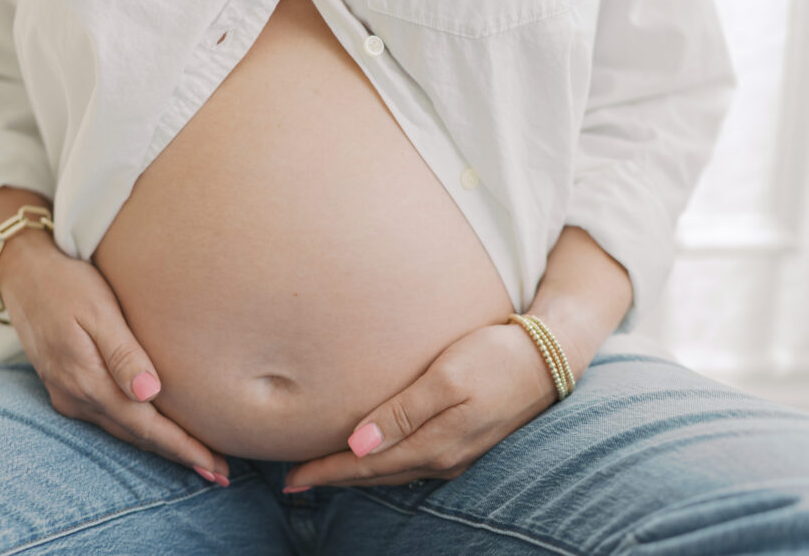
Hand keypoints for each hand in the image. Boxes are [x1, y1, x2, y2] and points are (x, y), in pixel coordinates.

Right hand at [0, 237, 230, 485]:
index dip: (182, 448)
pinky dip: (139, 429)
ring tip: (197, 459)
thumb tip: (150, 394)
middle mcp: (76, 397)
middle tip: (219, 474)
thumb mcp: (98, 310)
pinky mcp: (67, 385)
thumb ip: (123, 353)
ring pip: (124, 430)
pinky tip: (157, 431)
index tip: (214, 466)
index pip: (145, 426)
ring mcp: (68, 394)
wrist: (21, 269)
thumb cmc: (66, 282)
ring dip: (160, 446)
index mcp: (87, 380)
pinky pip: (110, 417)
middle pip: (137, 437)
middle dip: (179, 456)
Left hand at [282, 322, 559, 489]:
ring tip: (323, 472)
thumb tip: (357, 445)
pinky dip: (381, 465)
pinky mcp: (463, 443)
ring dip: (355, 474)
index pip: (365, 466)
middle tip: (292, 481)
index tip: (290, 478)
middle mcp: (443, 460)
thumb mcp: (447, 378)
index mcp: (435, 446)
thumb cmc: (494, 357)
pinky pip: (410, 463)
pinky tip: (370, 457)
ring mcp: (455, 455)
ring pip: (392, 473)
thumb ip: (402, 412)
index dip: (325, 472)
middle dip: (332, 478)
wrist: (548, 358)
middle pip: (375, 476)